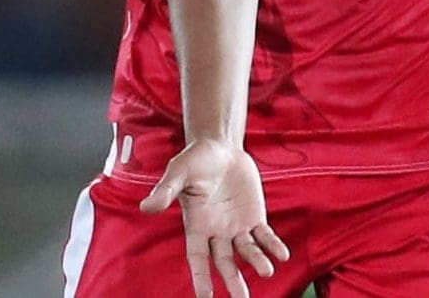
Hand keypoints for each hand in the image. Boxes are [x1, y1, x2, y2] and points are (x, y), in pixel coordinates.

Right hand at [140, 139, 290, 297]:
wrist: (220, 147)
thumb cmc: (195, 160)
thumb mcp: (178, 172)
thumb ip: (165, 190)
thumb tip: (146, 207)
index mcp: (196, 226)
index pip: (197, 258)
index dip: (201, 277)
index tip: (205, 297)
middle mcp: (217, 232)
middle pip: (225, 263)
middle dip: (233, 281)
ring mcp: (237, 226)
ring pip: (247, 251)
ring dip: (257, 261)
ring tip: (267, 271)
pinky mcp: (254, 216)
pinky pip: (265, 235)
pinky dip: (273, 245)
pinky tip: (282, 255)